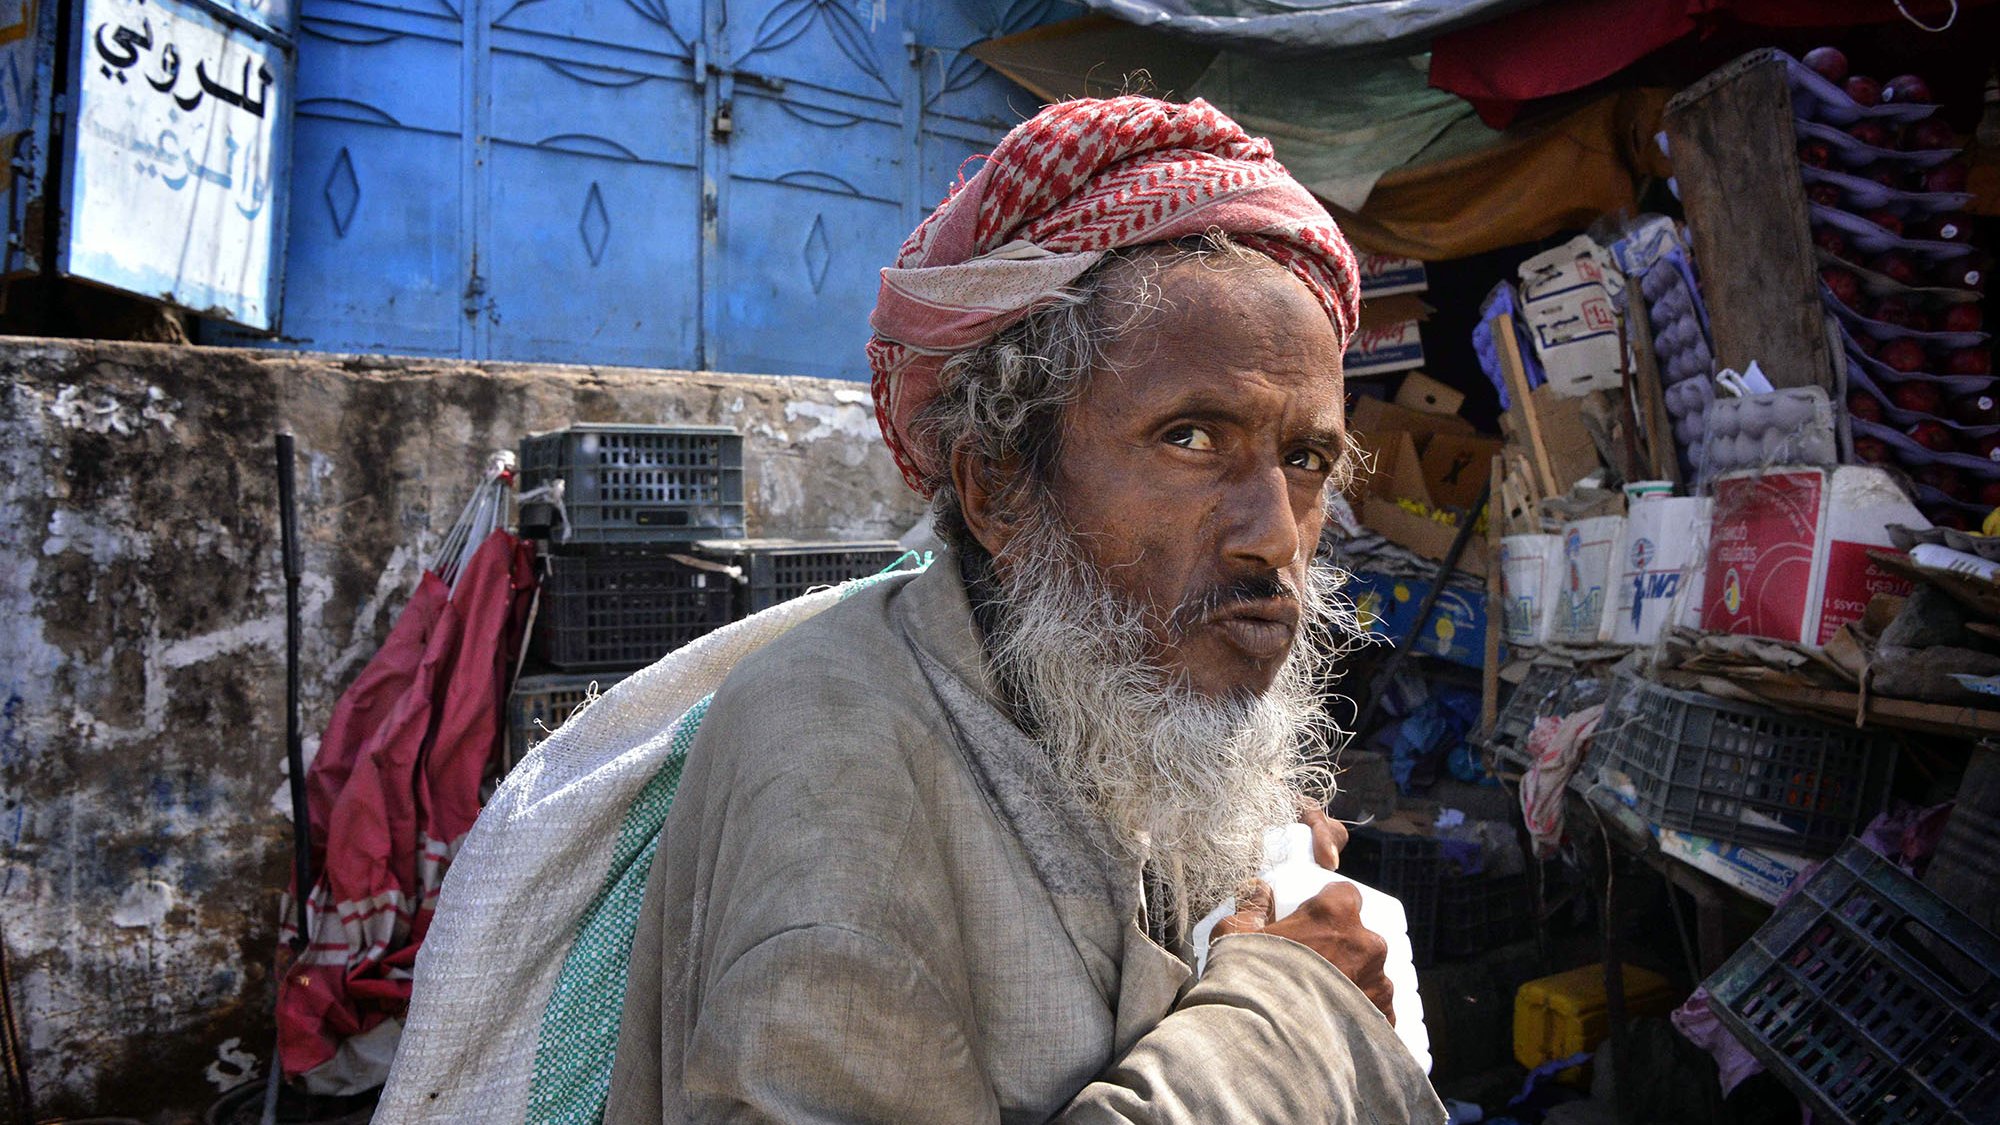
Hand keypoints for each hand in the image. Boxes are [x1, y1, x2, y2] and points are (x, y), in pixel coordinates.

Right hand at [1210, 803, 1390, 1023]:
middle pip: (1361, 937)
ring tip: (1322, 1004)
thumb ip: (1252, 908)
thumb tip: (1260, 889)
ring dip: (1353, 983)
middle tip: (1313, 969)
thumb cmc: (1250, 984)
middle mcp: (1366, 943)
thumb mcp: (1236, 937)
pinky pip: (1377, 1009)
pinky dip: (1360, 1015)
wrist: (1267, 1044)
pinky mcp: (1385, 1017)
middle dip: (1342, 948)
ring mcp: (1379, 982)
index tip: (1313, 924)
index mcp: (1334, 914)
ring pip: (1371, 974)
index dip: (1329, 908)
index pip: (1346, 895)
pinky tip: (1335, 1026)